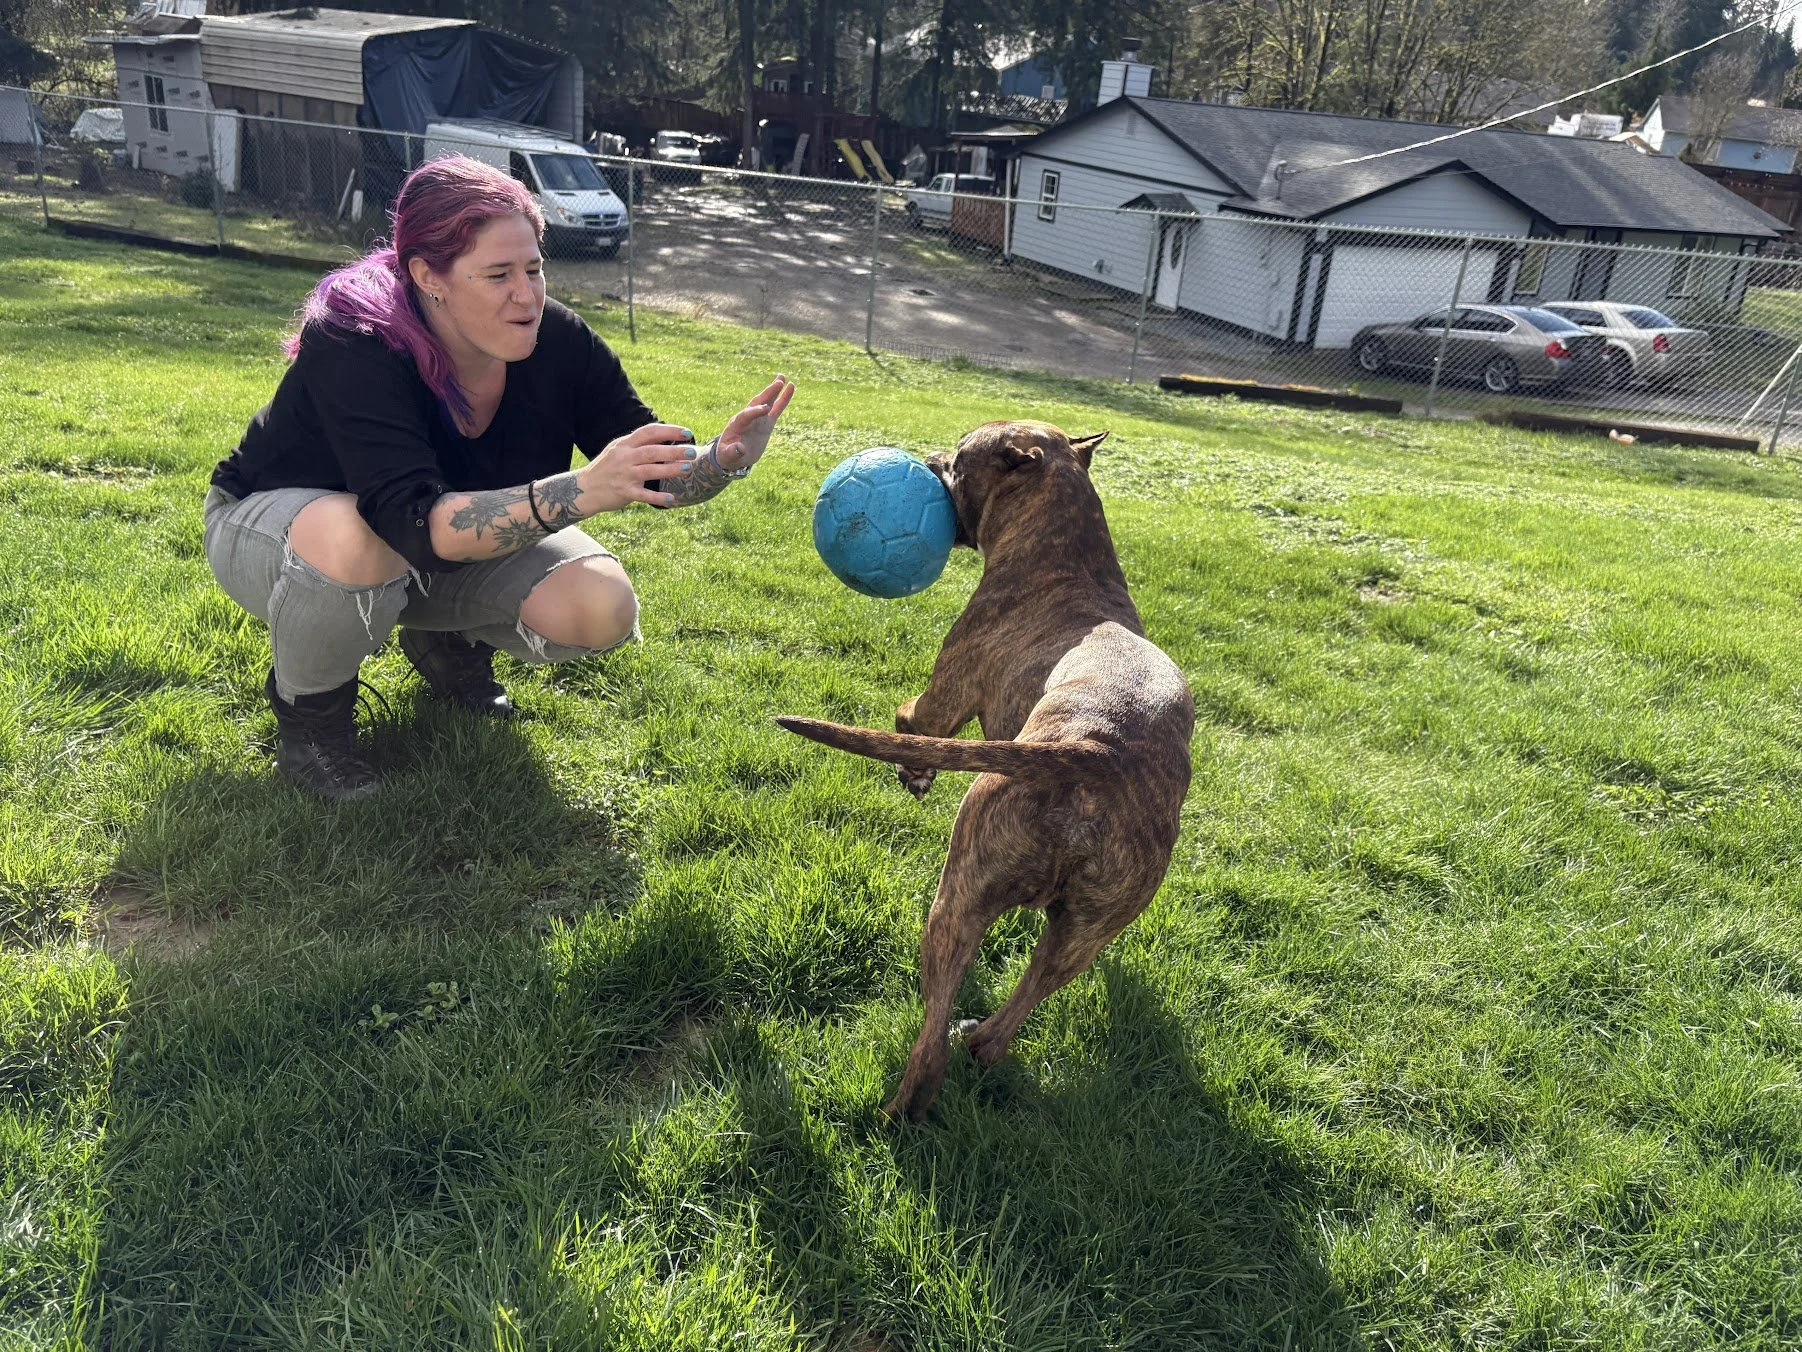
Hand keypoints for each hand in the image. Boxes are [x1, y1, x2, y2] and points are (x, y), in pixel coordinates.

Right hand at [578, 423, 699, 509]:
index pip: (648, 432)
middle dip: (674, 451)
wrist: (583, 488)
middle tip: (693, 452)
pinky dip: (658, 497)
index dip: (669, 430)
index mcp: (625, 444)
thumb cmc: (606, 468)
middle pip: (652, 451)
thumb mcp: (618, 450)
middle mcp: (625, 457)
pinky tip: (672, 500)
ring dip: (671, 469)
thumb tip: (665, 438)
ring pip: (650, 470)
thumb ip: (638, 445)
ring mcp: (624, 475)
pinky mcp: (624, 492)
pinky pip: (644, 495)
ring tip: (688, 469)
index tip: (687, 433)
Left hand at [715, 376, 796, 470]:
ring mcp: (758, 419)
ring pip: (767, 402)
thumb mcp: (727, 456)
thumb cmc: (728, 455)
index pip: (746, 415)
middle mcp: (747, 417)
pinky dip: (783, 399)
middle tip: (778, 383)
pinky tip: (790, 388)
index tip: (766, 409)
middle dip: (767, 394)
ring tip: (782, 377)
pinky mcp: (767, 422)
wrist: (733, 456)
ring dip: (774, 390)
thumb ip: (732, 452)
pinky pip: (776, 409)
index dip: (755, 411)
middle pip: (757, 402)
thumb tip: (740, 449)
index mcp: (736, 424)